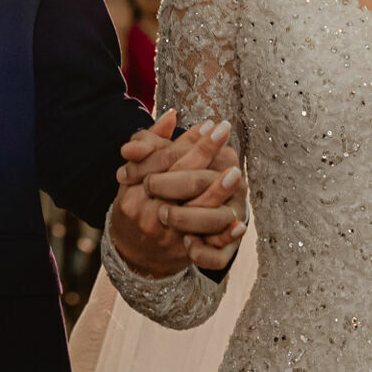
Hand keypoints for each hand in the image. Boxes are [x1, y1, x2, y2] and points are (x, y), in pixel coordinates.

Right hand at [109, 111, 247, 275]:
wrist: (132, 255)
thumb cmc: (135, 206)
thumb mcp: (133, 176)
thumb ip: (150, 144)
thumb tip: (172, 115)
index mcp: (136, 191)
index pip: (166, 161)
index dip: (191, 142)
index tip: (211, 124)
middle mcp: (150, 212)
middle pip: (183, 182)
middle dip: (205, 154)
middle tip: (225, 132)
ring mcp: (168, 235)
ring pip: (196, 212)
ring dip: (218, 192)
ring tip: (236, 171)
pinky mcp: (183, 253)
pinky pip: (206, 248)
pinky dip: (224, 236)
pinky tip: (239, 224)